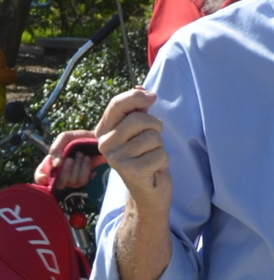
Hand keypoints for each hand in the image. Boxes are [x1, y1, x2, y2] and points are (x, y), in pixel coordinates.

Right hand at [38, 130, 101, 191]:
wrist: (97, 140)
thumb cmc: (79, 138)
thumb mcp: (65, 138)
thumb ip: (56, 148)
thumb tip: (55, 165)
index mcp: (52, 163)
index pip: (40, 176)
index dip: (40, 178)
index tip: (45, 177)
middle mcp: (60, 173)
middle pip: (58, 183)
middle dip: (65, 171)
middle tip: (70, 158)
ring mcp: (72, 178)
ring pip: (71, 182)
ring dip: (76, 166)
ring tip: (80, 154)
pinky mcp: (82, 180)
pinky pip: (81, 181)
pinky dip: (84, 168)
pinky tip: (86, 159)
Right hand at [95, 89, 170, 209]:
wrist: (149, 191)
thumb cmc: (145, 157)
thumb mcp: (140, 131)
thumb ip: (138, 110)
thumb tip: (142, 88)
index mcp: (103, 131)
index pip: (117, 104)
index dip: (136, 96)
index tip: (152, 96)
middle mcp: (104, 143)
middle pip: (139, 119)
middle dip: (155, 127)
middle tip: (152, 142)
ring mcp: (115, 158)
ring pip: (152, 137)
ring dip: (160, 147)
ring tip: (151, 157)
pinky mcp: (130, 170)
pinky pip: (160, 154)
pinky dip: (163, 161)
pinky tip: (154, 169)